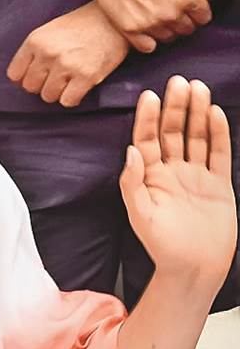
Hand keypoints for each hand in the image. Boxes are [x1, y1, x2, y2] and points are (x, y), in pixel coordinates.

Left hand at [6, 1, 128, 106]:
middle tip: (56, 78)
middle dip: (41, 85)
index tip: (36, 76)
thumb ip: (33, 52)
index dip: (24, 78)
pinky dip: (72, 98)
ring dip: (58, 92)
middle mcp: (48, 54)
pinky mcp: (86, 77)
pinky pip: (68, 101)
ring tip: (69, 80)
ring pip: (48, 96)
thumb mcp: (49, 31)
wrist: (114, 19)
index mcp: (35, 41)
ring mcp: (66, 66)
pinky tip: (79, 87)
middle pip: (30, 87)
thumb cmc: (80, 26)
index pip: (15, 74)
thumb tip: (20, 80)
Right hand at [95, 0, 229, 51]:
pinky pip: (148, 47)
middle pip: (187, 29)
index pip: (203, 16)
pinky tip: (146, 27)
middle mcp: (170, 14)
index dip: (198, 10)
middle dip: (184, 20)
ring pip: (169, 38)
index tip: (189, 4)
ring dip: (167, 29)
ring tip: (158, 16)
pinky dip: (149, 41)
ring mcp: (149, 23)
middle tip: (172, 9)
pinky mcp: (130, 29)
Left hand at [120, 76, 235, 293]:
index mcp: (149, 176)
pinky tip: (214, 112)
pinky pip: (219, 153)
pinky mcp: (218, 184)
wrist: (194, 267)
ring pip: (196, 137)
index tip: (149, 95)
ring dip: (196, 113)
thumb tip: (131, 150)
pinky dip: (218, 133)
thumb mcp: (140, 214)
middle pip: (173, 132)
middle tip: (177, 80)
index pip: (146, 139)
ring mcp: (196, 176)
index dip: (146, 117)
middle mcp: (172, 171)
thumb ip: (132, 182)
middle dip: (174, 107)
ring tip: (196, 87)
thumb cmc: (161, 245)